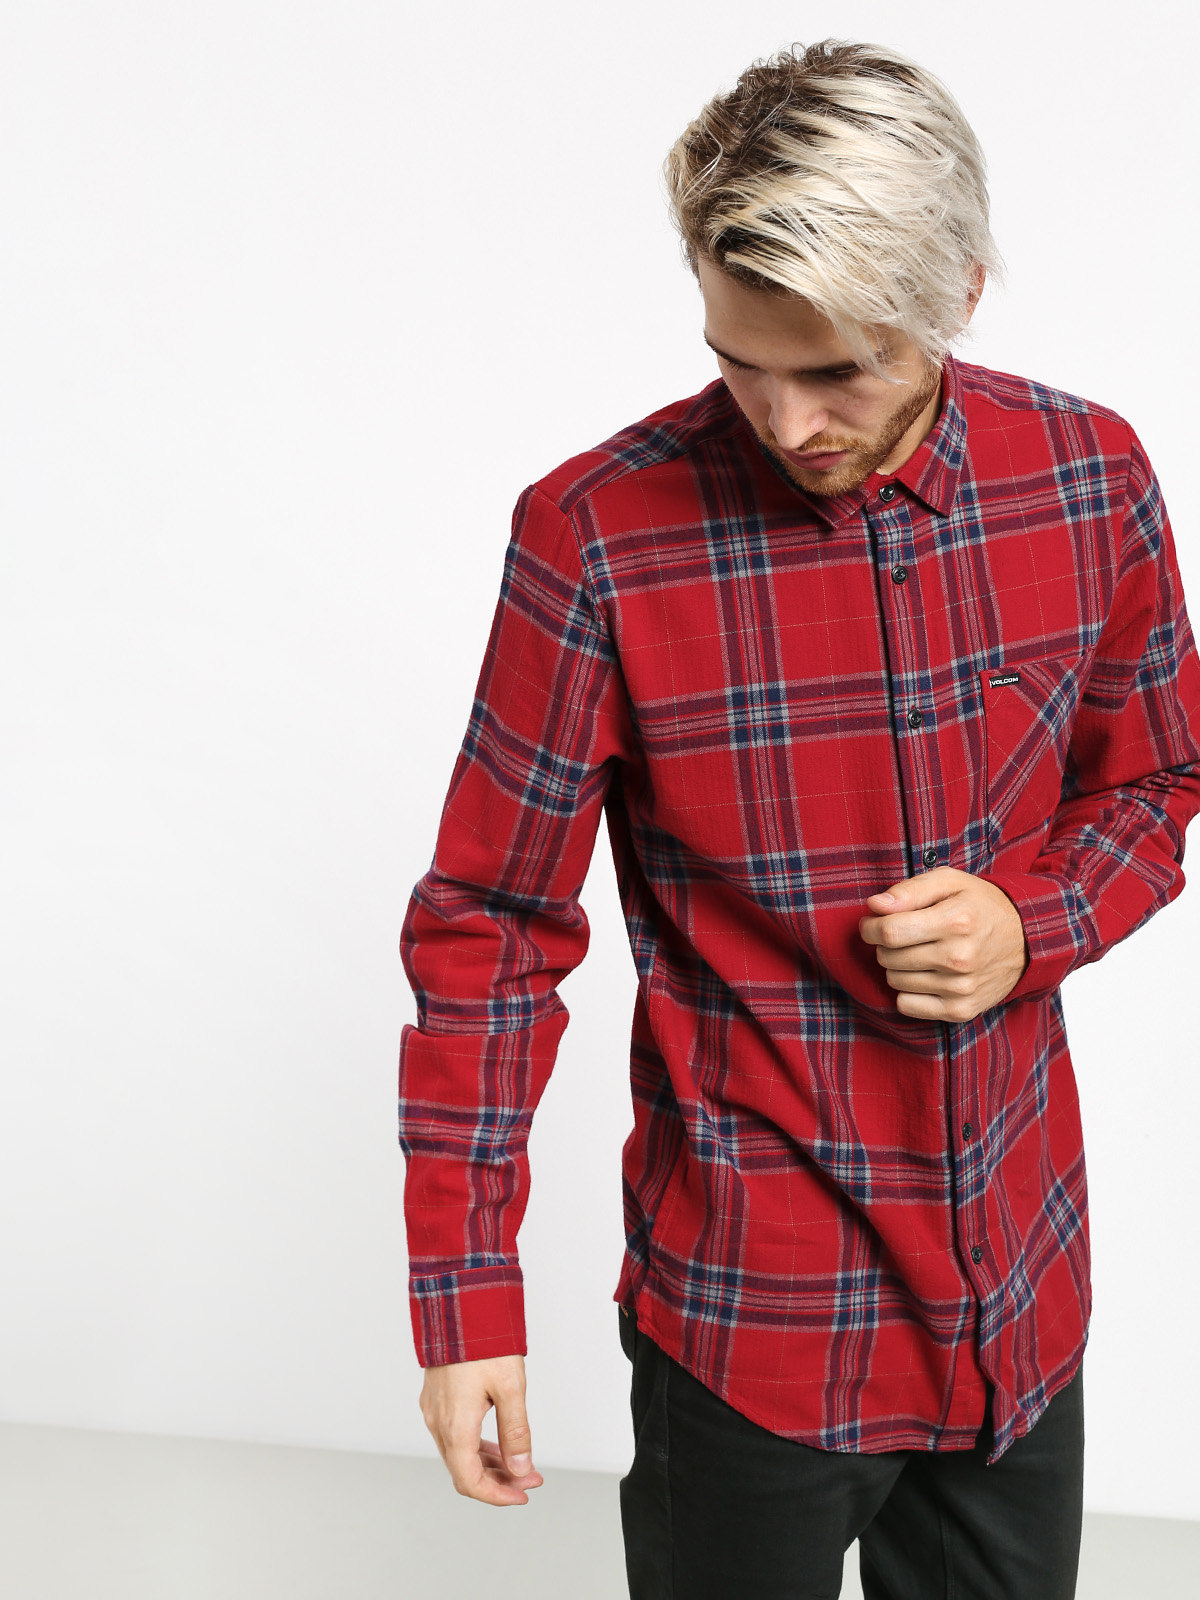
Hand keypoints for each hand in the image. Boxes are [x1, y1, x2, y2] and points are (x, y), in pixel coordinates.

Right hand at [419, 1352, 543, 1505]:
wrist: (457, 1305)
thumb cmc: (483, 1342)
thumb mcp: (510, 1387)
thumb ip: (516, 1432)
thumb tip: (520, 1468)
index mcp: (455, 1426)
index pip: (470, 1482)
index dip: (497, 1496)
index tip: (521, 1494)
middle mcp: (438, 1423)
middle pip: (464, 1471)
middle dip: (499, 1481)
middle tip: (530, 1478)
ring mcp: (434, 1410)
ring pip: (459, 1454)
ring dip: (489, 1464)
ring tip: (520, 1463)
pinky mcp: (436, 1399)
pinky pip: (454, 1436)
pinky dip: (476, 1446)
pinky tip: (498, 1443)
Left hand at [857, 866, 1028, 1021]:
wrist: (1026, 940)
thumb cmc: (980, 905)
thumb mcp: (950, 882)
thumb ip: (909, 890)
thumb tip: (874, 906)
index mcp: (955, 921)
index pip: (889, 932)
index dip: (870, 927)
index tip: (872, 923)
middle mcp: (959, 958)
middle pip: (889, 957)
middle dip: (885, 944)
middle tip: (902, 935)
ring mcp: (961, 988)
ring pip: (894, 981)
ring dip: (897, 966)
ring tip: (919, 952)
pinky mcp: (960, 1010)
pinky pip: (906, 1005)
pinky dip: (908, 991)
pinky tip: (925, 975)